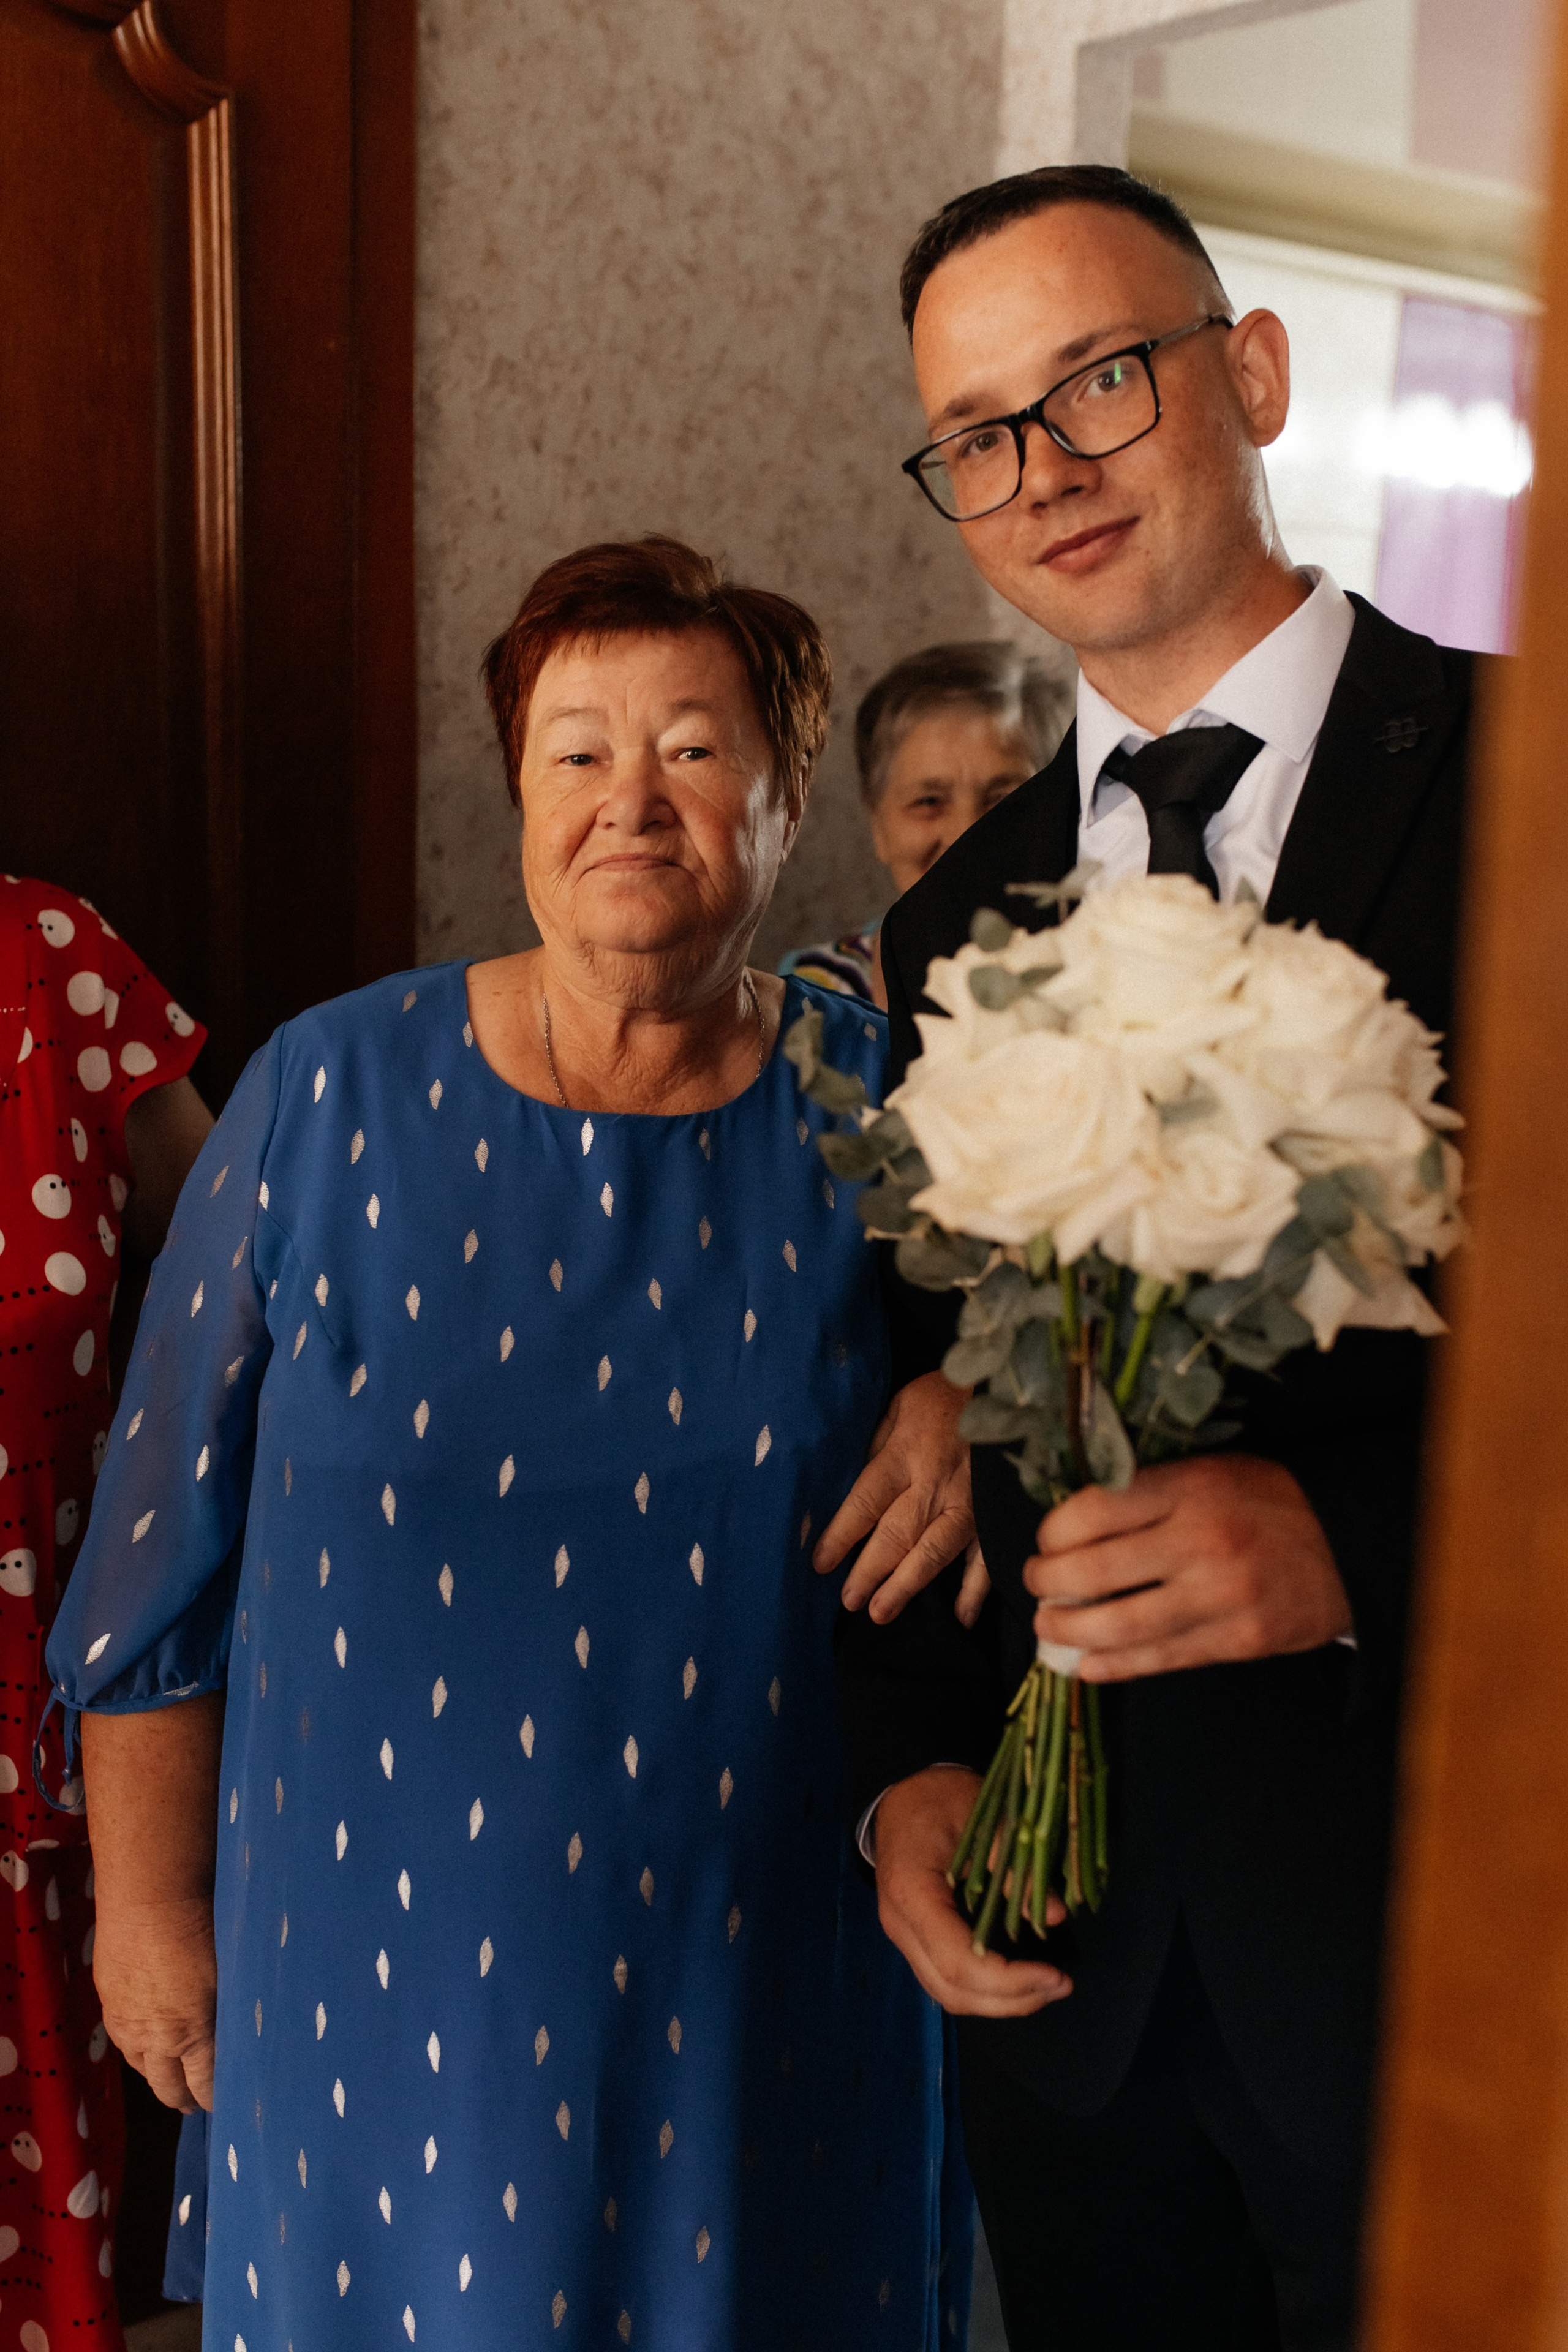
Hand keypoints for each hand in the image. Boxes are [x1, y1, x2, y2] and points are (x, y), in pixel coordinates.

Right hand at [93, 1892, 216, 2112]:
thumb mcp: (230, 1975)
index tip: (224, 2105)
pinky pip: (122, 2039)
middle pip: (168, 2084)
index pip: (205, 2081)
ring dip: (157, 2076)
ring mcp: (127, 2021)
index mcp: (193, 2033)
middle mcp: (156, 2037)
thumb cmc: (205, 1928)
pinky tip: (143, 2047)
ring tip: (169, 2083)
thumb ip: (230, 2012)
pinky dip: (136, 2050)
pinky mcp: (110, 2000)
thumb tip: (243, 2032)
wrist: (150, 1899)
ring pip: (141, 2065)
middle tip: (194, 2106)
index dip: (213, 2096)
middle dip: (183, 2098)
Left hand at [814, 1372, 983, 1623]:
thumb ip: (876, 1445)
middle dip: (870, 1570)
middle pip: (897, 1533)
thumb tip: (850, 1485)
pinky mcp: (995, 1512)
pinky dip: (976, 1588)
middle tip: (849, 1601)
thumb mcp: (899, 1406)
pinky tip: (962, 1617)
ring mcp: (970, 1502)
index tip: (820, 1563)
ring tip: (881, 1613)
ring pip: (935, 1550)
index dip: (841, 1534)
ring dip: (907, 1584)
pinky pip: (986, 1555)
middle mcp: (935, 1483)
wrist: (1007, 1387)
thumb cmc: (943, 1396)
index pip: (866, 1500)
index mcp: (906, 1453)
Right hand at [874, 1768, 1071, 2015]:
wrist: (901, 1796)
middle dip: (1011, 1999)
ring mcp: (903, 1935)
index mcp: (912, 1891)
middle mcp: (901, 1924)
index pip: (957, 1960)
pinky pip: (945, 1980)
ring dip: (998, 2002)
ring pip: (947, 1993)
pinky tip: (1017, 1979)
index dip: (1008, 1979)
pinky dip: (983, 1990)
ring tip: (1046, 1987)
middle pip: (953, 1988)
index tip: (1054, 1975)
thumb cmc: (940, 1798)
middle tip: (1061, 1985)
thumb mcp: (984, 1819)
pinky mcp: (914, 1939)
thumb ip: (1016, 1869)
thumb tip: (1057, 1915)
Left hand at [1027, 1454, 1351, 1682]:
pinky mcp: (1240, 1641)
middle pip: (1092, 1570)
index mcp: (1191, 1488)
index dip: (1052, 1531)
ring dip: (1067, 1630)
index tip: (1045, 1540)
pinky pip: (1159, 1659)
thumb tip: (1071, 1523)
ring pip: (1118, 1625)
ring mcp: (1221, 1596)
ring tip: (1049, 1626)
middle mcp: (1201, 1540)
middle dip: (1046, 1583)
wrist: (1353, 1543)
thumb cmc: (1269, 1501)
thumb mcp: (1211, 1472)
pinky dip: (1112, 1666)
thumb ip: (1148, 1493)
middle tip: (1036, 1583)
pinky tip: (1086, 1664)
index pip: (1093, 1510)